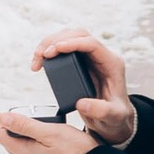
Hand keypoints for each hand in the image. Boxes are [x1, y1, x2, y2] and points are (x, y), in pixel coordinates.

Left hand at [0, 106, 96, 153]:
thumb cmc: (75, 150)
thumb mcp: (49, 132)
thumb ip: (24, 125)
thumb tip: (2, 118)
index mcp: (24, 153)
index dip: (0, 119)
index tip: (12, 111)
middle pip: (8, 139)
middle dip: (15, 124)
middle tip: (32, 115)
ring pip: (19, 143)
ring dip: (26, 131)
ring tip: (43, 123)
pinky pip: (30, 149)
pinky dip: (34, 139)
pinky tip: (49, 134)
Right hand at [31, 26, 137, 149]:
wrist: (114, 119)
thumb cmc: (116, 116)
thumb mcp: (113, 116)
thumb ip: (101, 111)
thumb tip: (82, 103)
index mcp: (112, 64)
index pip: (92, 44)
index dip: (72, 43)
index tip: (54, 50)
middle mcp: (102, 56)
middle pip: (79, 34)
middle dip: (57, 40)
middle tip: (41, 55)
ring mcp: (91, 57)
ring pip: (69, 36)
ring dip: (50, 43)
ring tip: (37, 58)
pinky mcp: (81, 61)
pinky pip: (64, 47)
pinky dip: (50, 50)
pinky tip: (41, 61)